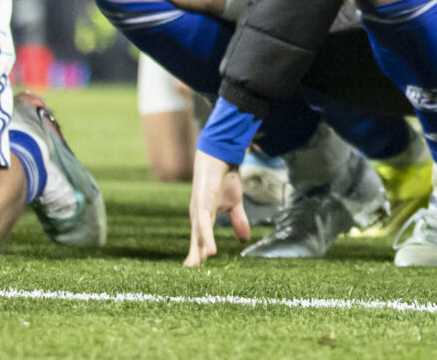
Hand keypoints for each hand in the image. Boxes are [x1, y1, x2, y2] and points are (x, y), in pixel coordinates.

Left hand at [186, 149, 248, 265]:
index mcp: (203, 217)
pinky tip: (209, 252)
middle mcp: (197, 216)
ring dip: (199, 253)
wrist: (221, 155)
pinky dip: (206, 239)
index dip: (197, 255)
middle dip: (194, 259)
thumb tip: (244, 241)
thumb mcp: (235, 203)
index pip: (198, 240)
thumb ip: (238, 221)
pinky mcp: (203, 204)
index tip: (195, 273)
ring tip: (199, 269)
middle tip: (192, 281)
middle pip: (195, 242)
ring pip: (198, 236)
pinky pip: (204, 226)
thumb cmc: (225, 178)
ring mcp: (199, 210)